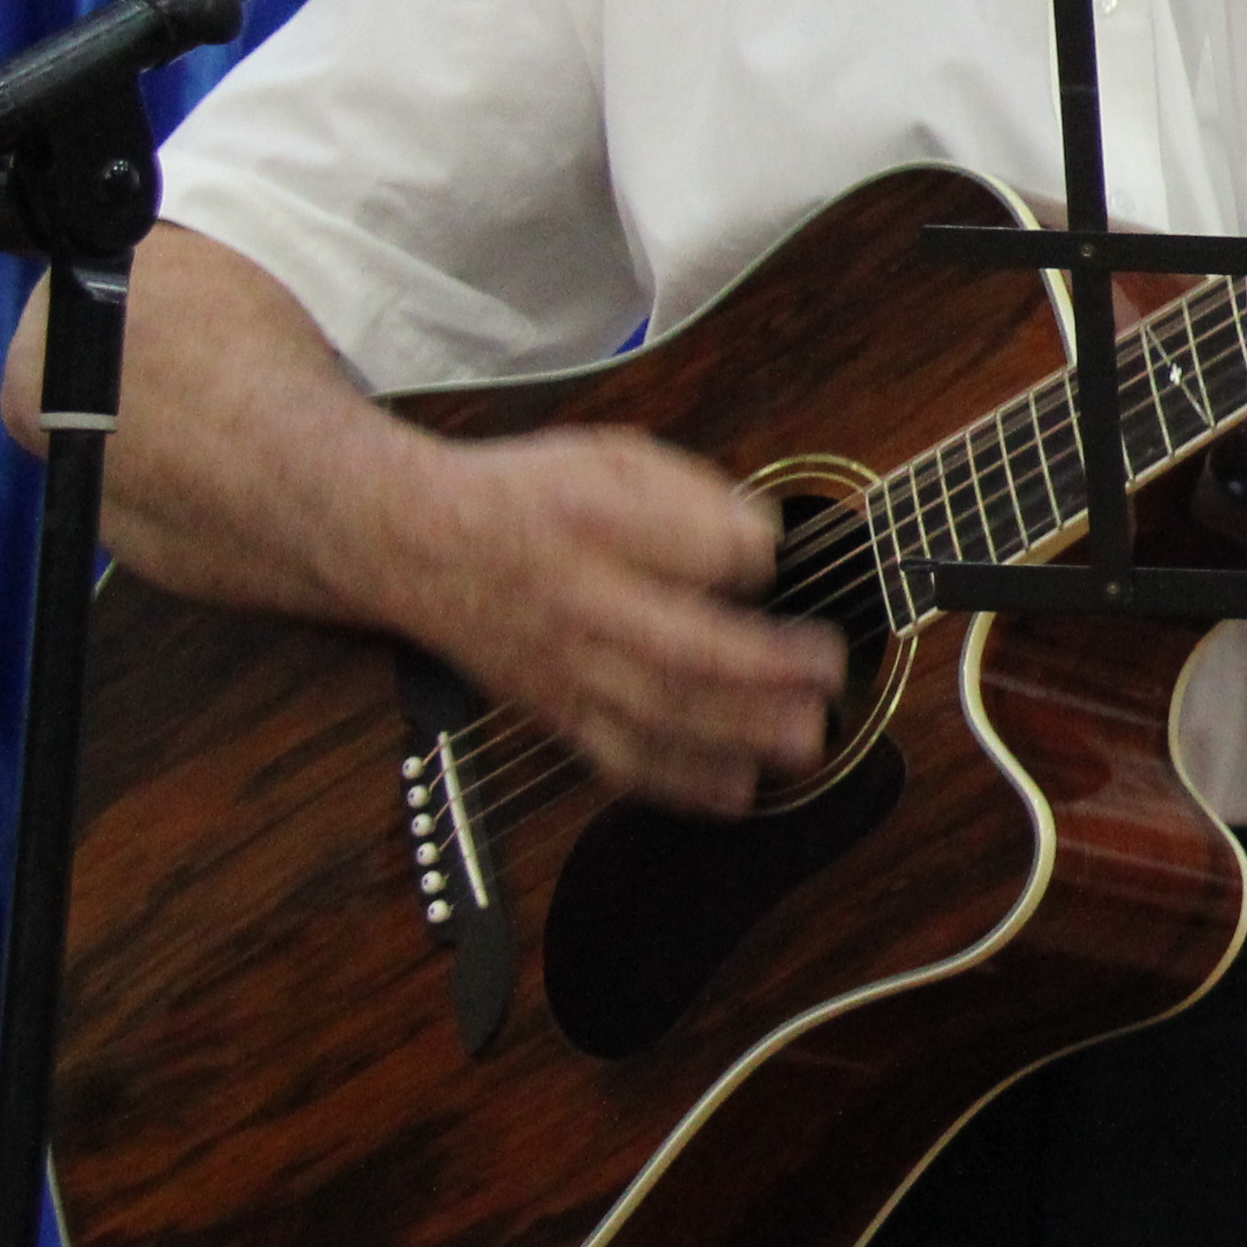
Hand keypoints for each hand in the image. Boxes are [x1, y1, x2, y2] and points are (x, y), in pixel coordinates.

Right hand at [391, 430, 827, 817]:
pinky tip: (741, 789)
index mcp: (597, 523)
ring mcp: (565, 668)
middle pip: (678, 649)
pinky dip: (683, 782)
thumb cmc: (533, 498)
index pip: (695, 546)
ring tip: (809, 738)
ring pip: (656, 715)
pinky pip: (620, 759)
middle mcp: (579, 604)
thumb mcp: (613, 458)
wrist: (415, 544)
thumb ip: (693, 496)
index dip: (749, 557)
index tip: (779, 559)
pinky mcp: (555, 712)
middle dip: (765, 670)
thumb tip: (765, 545)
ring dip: (740, 734)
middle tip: (830, 672)